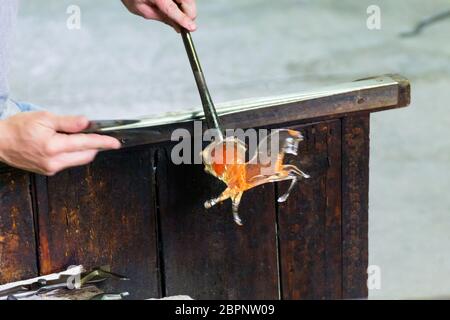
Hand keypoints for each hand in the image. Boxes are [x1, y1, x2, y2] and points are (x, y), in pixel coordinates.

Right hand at [0, 111, 120, 174]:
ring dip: (82, 149)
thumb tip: (86, 122)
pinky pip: (69, 162)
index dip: (104, 142)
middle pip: (86, 155)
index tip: (116, 142)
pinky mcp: (49, 171)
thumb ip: (67, 122)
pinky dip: (72, 153)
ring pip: (79, 159)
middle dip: (94, 144)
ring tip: (69, 136)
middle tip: (92, 133)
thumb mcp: (43, 118)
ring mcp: (52, 168)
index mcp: (53, 146)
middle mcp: (54, 161)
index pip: (86, 144)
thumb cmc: (18, 128)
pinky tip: (63, 144)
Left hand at [121, 0, 196, 31]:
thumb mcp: (142, 10)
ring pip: (189, 0)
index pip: (172, 9)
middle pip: (188, 3)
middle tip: (183, 23)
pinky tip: (174, 4)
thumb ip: (162, 18)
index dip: (183, 20)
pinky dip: (182, 3)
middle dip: (188, 15)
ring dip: (185, 8)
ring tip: (173, 11)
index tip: (192, 28)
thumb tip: (178, 27)